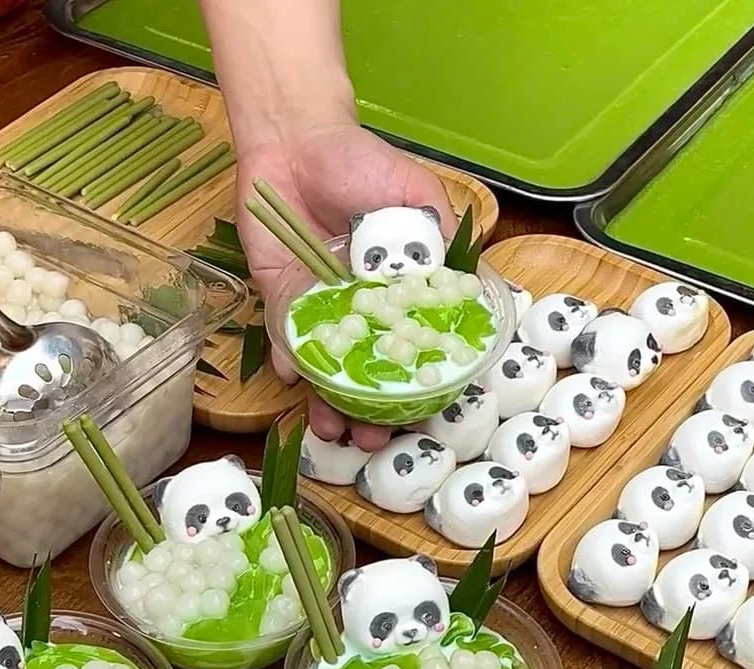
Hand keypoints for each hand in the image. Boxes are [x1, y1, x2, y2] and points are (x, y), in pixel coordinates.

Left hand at [236, 122, 455, 450]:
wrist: (296, 142)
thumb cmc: (362, 164)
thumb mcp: (417, 196)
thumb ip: (440, 240)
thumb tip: (472, 286)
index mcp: (398, 296)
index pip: (412, 351)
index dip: (417, 388)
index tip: (422, 416)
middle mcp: (361, 312)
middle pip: (367, 375)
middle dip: (371, 414)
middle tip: (373, 440)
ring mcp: (321, 311)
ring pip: (327, 371)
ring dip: (329, 404)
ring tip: (334, 431)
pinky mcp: (281, 302)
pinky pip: (286, 341)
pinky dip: (289, 361)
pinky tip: (295, 377)